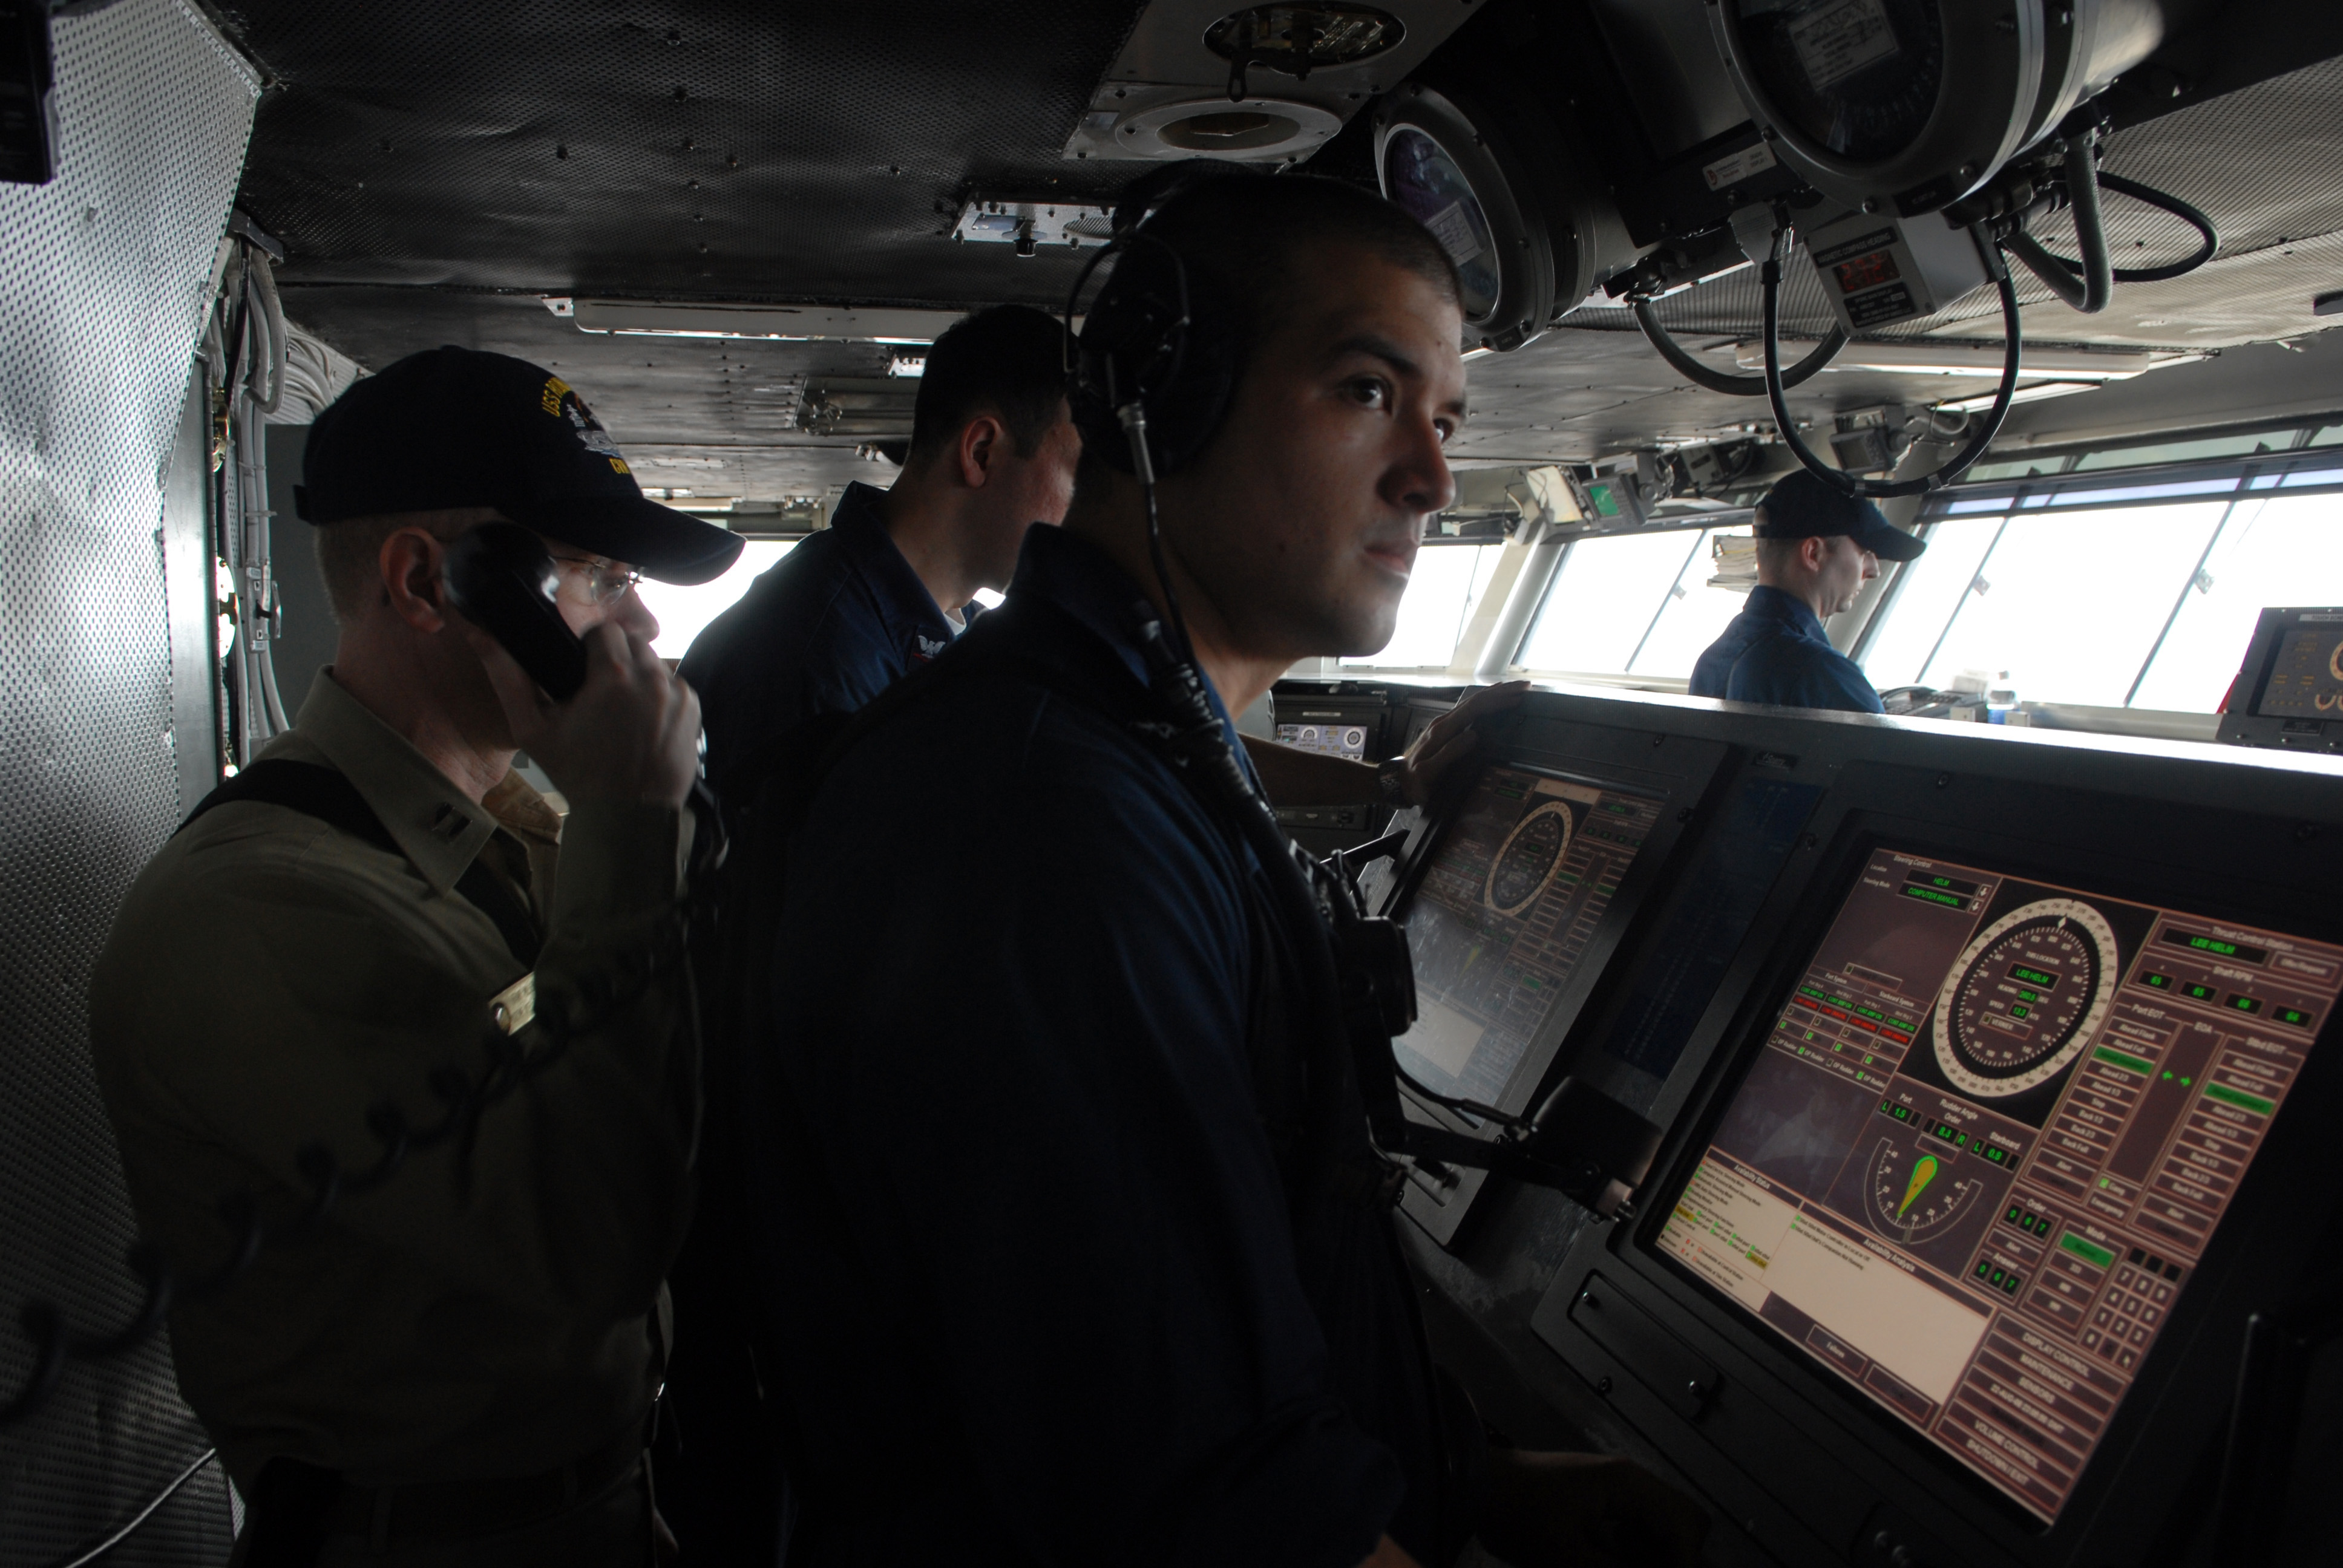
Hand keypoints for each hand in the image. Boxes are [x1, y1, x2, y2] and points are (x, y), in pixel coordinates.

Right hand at [463, 620, 701, 809]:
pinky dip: (658, 696)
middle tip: (597, 685)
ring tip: (619, 706)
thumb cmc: (577, 775)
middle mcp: (652, 680)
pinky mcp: (693, 712)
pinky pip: (675, 687)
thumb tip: (484, 638)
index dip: (589, 642)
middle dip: (615, 656)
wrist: (626, 818)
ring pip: (656, 663)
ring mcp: (677, 697)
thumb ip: (508, 679)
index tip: (581, 662)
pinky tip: (641, 720)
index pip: (604, 629)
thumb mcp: (532, 731)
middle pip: (633, 642)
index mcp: (613, 676)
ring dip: (638, 675)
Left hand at [1397, 680, 1529, 805]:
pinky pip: (1469, 710)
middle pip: (1476, 700)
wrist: (1398, 781)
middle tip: (1524, 686)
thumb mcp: (1429, 772)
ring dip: (1495, 694)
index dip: (1497, 700)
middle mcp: (1444, 722)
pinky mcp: (1446, 729)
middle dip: (1501, 691)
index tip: (1517, 697)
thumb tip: (1473, 736)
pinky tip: (1493, 702)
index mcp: (1442, 730)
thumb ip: (1449, 753)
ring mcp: (1444, 724)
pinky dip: (1485, 703)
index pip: (1474, 708)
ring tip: (1515, 689)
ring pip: (1473, 702)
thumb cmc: (1415, 781)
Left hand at [1480, 1448, 1708, 1567]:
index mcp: (1628, 1486)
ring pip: (1668, 1522)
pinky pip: (1643, 1522)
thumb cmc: (1518, 1514)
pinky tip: (1611, 1555)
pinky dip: (1639, 1546)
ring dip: (1658, 1553)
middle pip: (1687, 1520)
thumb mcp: (1564, 1556)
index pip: (1684, 1529)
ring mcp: (1620, 1485)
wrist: (1476, 1483)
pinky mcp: (1606, 1495)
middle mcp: (1632, 1480)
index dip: (1682, 1565)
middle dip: (1676, 1557)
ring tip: (1620, 1563)